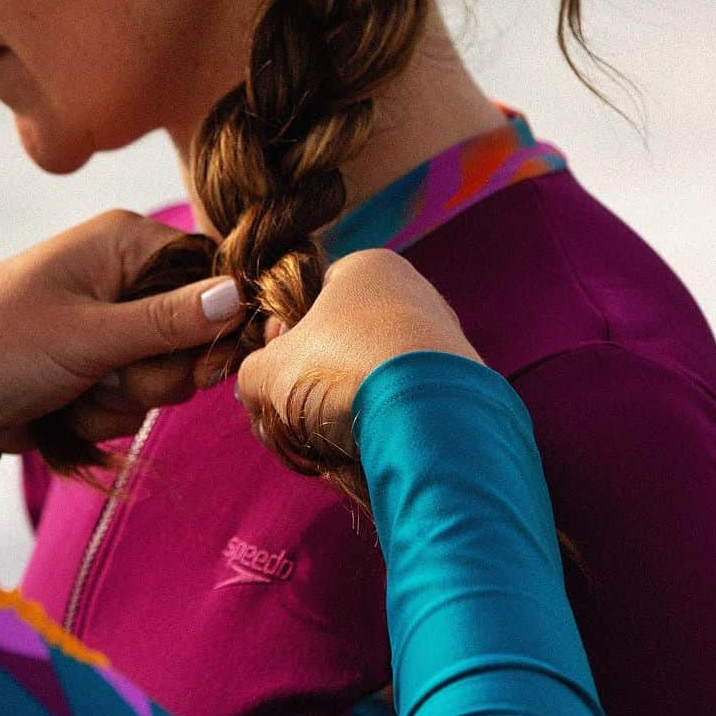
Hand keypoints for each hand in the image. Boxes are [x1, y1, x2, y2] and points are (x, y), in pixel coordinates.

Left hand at [0, 211, 241, 448]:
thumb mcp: (87, 334)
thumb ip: (168, 321)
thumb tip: (241, 295)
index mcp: (124, 243)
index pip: (211, 275)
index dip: (216, 324)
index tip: (201, 365)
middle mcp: (124, 278)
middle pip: (194, 335)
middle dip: (156, 374)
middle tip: (110, 377)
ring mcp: (111, 326)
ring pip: (166, 377)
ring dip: (124, 401)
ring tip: (72, 392)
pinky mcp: (97, 368)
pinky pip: (135, 401)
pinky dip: (103, 415)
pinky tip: (63, 408)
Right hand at [236, 249, 480, 460]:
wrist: (424, 415)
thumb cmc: (337, 370)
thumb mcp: (269, 371)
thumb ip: (251, 375)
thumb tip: (252, 390)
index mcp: (368, 267)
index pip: (310, 295)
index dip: (282, 337)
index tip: (272, 371)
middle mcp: (414, 291)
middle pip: (342, 340)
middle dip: (311, 381)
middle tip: (292, 414)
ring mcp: (443, 337)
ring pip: (372, 375)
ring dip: (341, 408)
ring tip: (324, 439)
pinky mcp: (463, 384)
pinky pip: (406, 401)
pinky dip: (382, 423)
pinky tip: (366, 448)